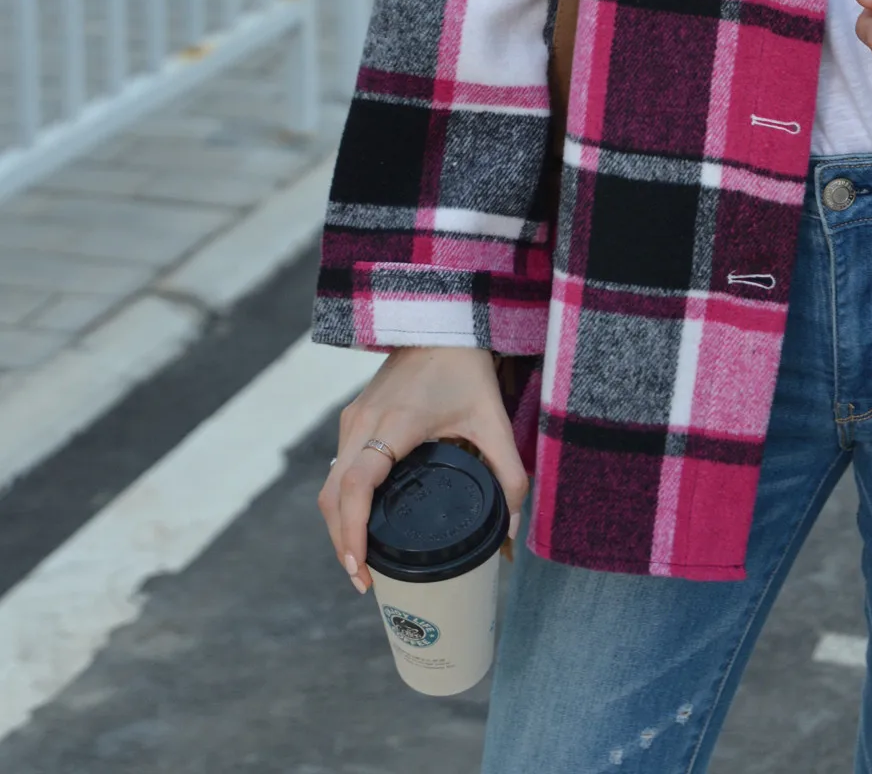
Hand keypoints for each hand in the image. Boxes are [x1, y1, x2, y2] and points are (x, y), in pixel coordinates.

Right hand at [318, 346, 528, 594]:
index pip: (357, 487)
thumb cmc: (467, 368)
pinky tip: (362, 523)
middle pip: (333, 496)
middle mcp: (364, 424)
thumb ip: (509, 475)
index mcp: (396, 425)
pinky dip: (342, 502)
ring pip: (329, 484)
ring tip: (362, 562)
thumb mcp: (494, 421)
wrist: (442, 321)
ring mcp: (353, 419)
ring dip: (338, 525)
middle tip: (365, 580)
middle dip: (343, 543)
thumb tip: (511, 532)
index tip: (360, 568)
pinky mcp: (354, 417)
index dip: (352, 532)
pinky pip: (338, 468)